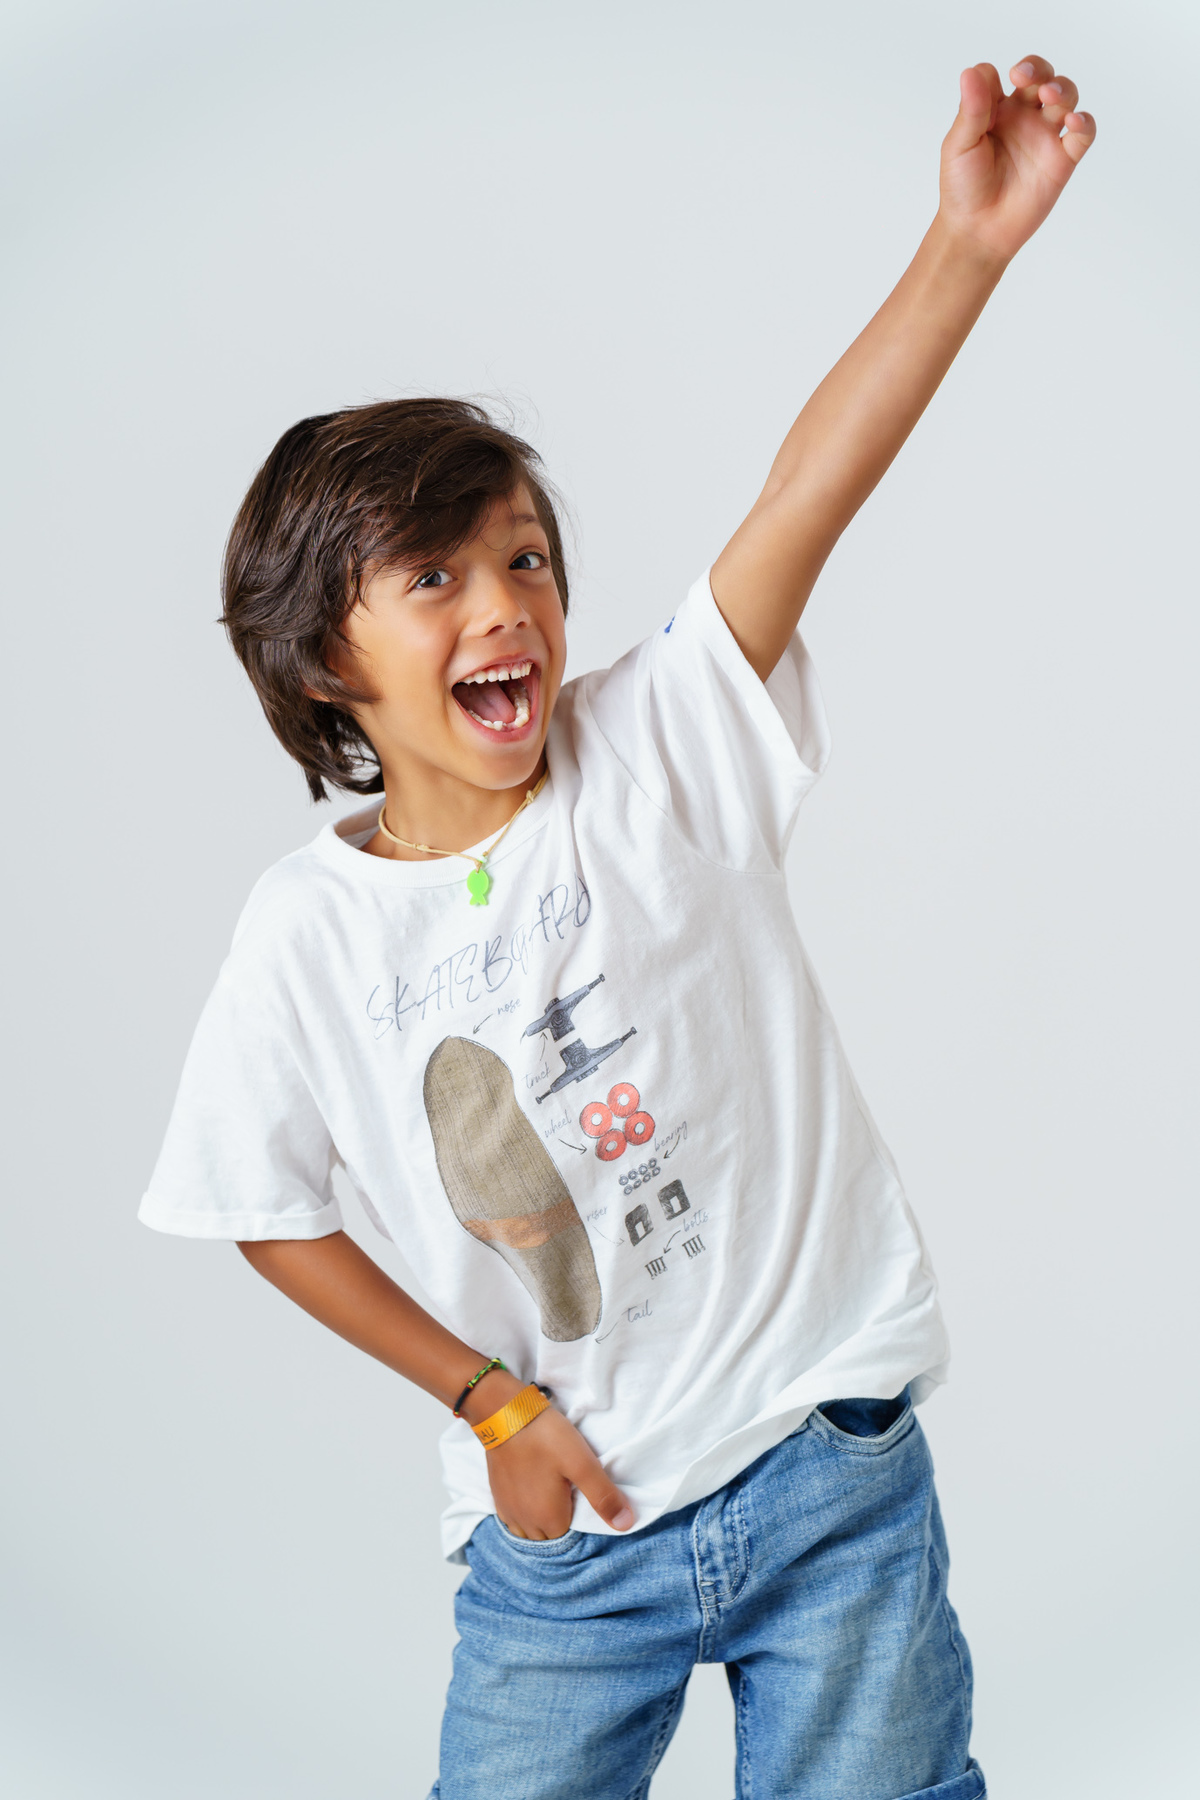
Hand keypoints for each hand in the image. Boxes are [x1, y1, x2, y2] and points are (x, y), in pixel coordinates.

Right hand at [473, 1379, 634, 1539]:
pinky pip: (514, 1520)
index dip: (579, 1518)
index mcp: (548, 1519)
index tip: (581, 1495)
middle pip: (550, 1536)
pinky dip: (525, 1513)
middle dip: (561, 1521)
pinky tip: (533, 1493)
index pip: (571, 1537)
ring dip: (541, 1520)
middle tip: (569, 1491)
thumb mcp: (582, 1463)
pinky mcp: (497, 1498)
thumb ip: (603, 1496)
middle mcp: (525, 1523)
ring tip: (552, 1494)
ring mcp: (508, 1511)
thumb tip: (626, 1524)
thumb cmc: (545, 1437)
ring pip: (530, 1531)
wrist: (504, 1415)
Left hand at [938, 55, 1096, 264]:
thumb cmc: (962, 189)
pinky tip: (1073, 122)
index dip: (1007, 73)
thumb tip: (970, 71)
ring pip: (1065, 98)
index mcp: (998, 109)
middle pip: (1043, 78)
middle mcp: (1024, 118)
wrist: (976, 231)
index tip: (1000, 83)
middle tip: (1026, 78)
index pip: (1012, 76)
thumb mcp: (959, 146)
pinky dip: (1084, 123)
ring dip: (1062, 90)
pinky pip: (1083, 135)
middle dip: (1039, 70)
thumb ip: (970, 110)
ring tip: (1049, 97)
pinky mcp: (1061, 161)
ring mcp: (1044, 137)